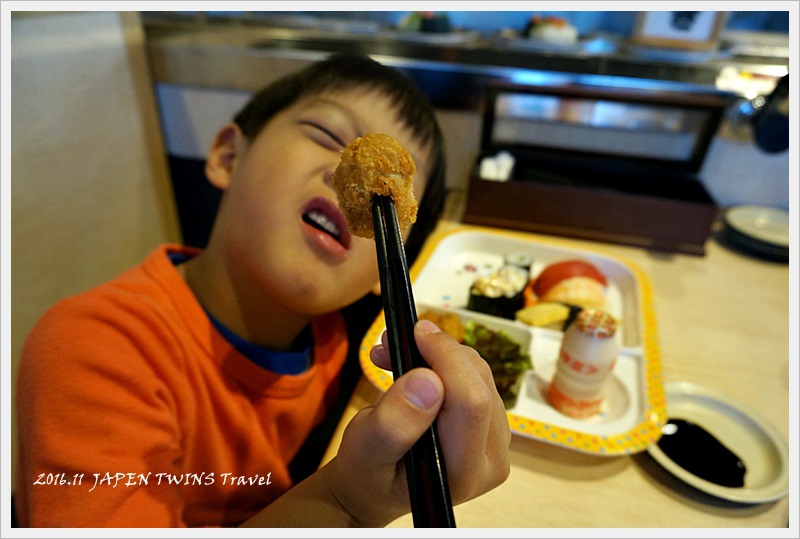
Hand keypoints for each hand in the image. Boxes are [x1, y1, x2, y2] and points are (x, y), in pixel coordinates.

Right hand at [329, 319, 510, 525]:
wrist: (379, 484)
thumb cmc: (369, 471)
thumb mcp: (365, 450)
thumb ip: (393, 423)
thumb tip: (427, 380)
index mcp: (463, 474)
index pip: (471, 403)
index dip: (447, 359)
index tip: (415, 332)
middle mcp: (492, 460)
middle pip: (479, 384)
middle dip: (438, 351)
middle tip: (390, 341)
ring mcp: (497, 441)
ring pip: (480, 373)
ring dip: (438, 353)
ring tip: (392, 355)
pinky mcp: (492, 422)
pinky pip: (476, 375)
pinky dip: (443, 361)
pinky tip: (412, 366)